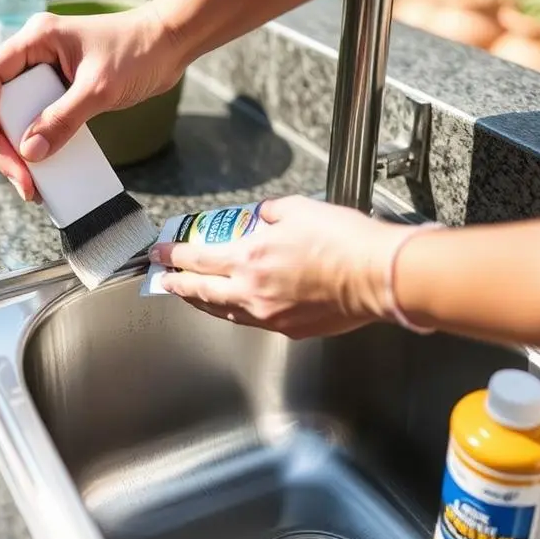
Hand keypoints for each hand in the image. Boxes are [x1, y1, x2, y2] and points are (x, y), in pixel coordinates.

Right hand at [0, 2, 184, 201]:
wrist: (171, 42)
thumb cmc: (140, 50)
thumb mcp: (99, 89)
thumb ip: (63, 119)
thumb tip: (30, 153)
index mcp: (36, 40)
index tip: (1, 150)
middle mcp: (35, 54)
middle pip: (0, 104)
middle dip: (5, 146)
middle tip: (22, 180)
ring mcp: (48, 73)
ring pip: (18, 116)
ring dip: (20, 152)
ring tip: (33, 185)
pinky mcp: (63, 90)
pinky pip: (41, 120)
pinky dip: (41, 146)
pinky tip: (48, 171)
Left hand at [149, 195, 412, 337]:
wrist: (380, 275)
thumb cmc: (345, 241)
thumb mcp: (299, 209)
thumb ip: (270, 213)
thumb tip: (262, 216)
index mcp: (249, 260)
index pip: (196, 259)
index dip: (173, 256)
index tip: (160, 254)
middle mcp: (252, 293)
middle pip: (201, 292)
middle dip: (178, 284)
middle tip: (165, 279)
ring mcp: (270, 316)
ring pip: (224, 312)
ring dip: (204, 302)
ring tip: (193, 294)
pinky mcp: (290, 330)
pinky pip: (252, 321)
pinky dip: (237, 312)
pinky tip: (236, 306)